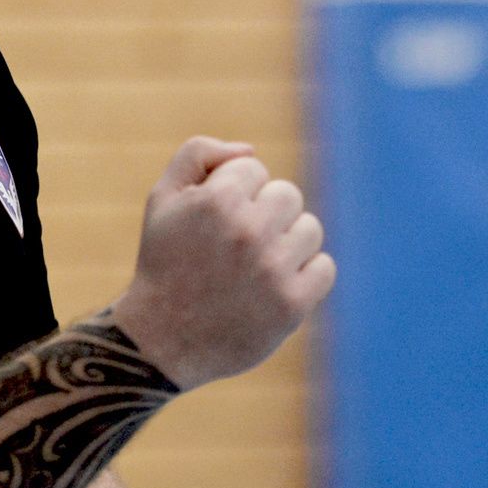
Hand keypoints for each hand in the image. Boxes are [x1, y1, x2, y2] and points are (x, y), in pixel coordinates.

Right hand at [111, 136, 334, 390]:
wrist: (161, 337)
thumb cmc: (164, 261)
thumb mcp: (162, 198)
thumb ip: (197, 154)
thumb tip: (250, 149)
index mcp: (216, 200)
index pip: (254, 168)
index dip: (233, 192)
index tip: (213, 221)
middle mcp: (247, 231)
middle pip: (287, 194)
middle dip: (264, 212)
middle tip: (237, 243)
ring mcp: (273, 270)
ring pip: (310, 228)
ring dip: (288, 242)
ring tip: (256, 264)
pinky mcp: (292, 305)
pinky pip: (325, 268)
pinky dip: (306, 275)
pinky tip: (274, 285)